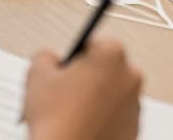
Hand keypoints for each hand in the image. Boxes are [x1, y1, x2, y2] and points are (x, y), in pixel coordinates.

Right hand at [23, 37, 142, 139]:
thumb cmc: (57, 121)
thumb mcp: (36, 75)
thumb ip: (45, 56)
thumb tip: (49, 58)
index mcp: (111, 54)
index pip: (92, 44)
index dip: (74, 58)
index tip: (66, 69)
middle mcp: (131, 76)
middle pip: (105, 68)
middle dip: (87, 78)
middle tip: (65, 94)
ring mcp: (136, 104)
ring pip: (111, 93)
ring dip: (95, 99)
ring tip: (72, 115)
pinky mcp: (135, 128)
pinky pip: (116, 116)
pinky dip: (103, 119)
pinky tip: (83, 126)